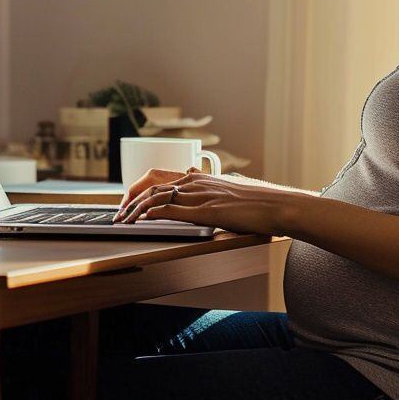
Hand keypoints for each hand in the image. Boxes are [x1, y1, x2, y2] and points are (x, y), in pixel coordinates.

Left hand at [115, 167, 304, 234]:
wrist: (279, 205)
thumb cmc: (260, 202)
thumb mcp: (232, 190)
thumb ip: (212, 188)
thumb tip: (197, 178)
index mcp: (202, 179)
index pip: (162, 179)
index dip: (141, 191)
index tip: (130, 203)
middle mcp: (198, 183)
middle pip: (152, 185)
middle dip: (131, 200)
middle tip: (119, 214)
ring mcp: (201, 196)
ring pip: (157, 196)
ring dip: (135, 209)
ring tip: (123, 220)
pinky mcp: (206, 211)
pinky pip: (172, 209)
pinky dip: (152, 214)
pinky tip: (142, 221)